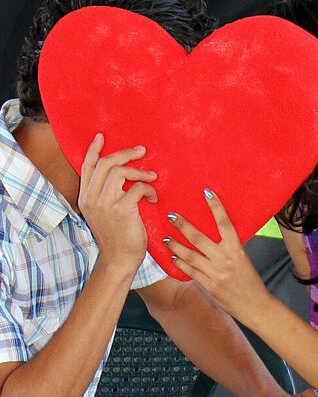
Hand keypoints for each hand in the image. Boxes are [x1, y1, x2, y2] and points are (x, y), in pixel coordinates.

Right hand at [78, 133, 157, 271]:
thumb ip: (108, 195)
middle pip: (106, 164)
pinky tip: (153, 198)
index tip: (101, 136)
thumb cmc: (118, 236)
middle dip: (125, 154)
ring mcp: (104, 204)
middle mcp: (91, 199)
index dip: (93, 149)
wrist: (118, 260)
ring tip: (152, 177)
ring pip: (120, 172)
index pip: (87, 167)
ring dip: (140, 172)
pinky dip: (148, 189)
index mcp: (86, 197)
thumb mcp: (106, 213)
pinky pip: (137, 188)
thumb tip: (124, 175)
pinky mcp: (121, 210)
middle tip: (142, 151)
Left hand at [164, 189, 269, 320]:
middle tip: (172, 215)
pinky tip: (173, 256)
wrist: (255, 305)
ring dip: (175, 245)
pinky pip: (190, 271)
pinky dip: (180, 263)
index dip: (216, 206)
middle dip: (183, 225)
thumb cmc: (249, 280)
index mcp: (236, 249)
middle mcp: (225, 259)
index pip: (225, 223)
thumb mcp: (242, 259)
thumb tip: (213, 236)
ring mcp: (215, 273)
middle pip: (199, 238)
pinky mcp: (209, 285)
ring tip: (166, 238)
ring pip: (189, 255)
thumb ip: (229, 248)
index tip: (207, 192)